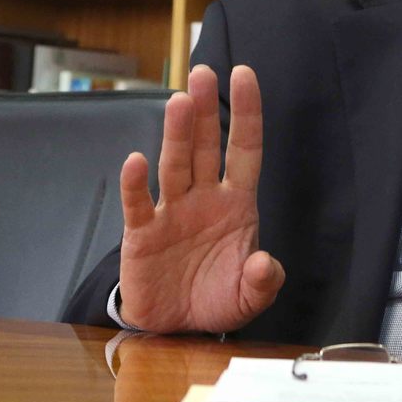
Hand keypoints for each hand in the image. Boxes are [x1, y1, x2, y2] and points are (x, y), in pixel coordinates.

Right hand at [117, 65, 284, 332]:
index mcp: (236, 203)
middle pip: (205, 146)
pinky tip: (135, 161)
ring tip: (179, 101)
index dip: (247, 112)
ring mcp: (172, 212)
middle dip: (205, 109)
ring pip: (175, 164)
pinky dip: (135, 184)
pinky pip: (139, 203)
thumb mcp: (251, 295)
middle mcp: (204, 198)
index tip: (244, 74)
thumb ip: (264, 280)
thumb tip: (266, 264)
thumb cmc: (217, 298)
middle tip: (203, 72)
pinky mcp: (142, 233)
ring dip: (176, 134)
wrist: (178, 329)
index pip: (244, 148)